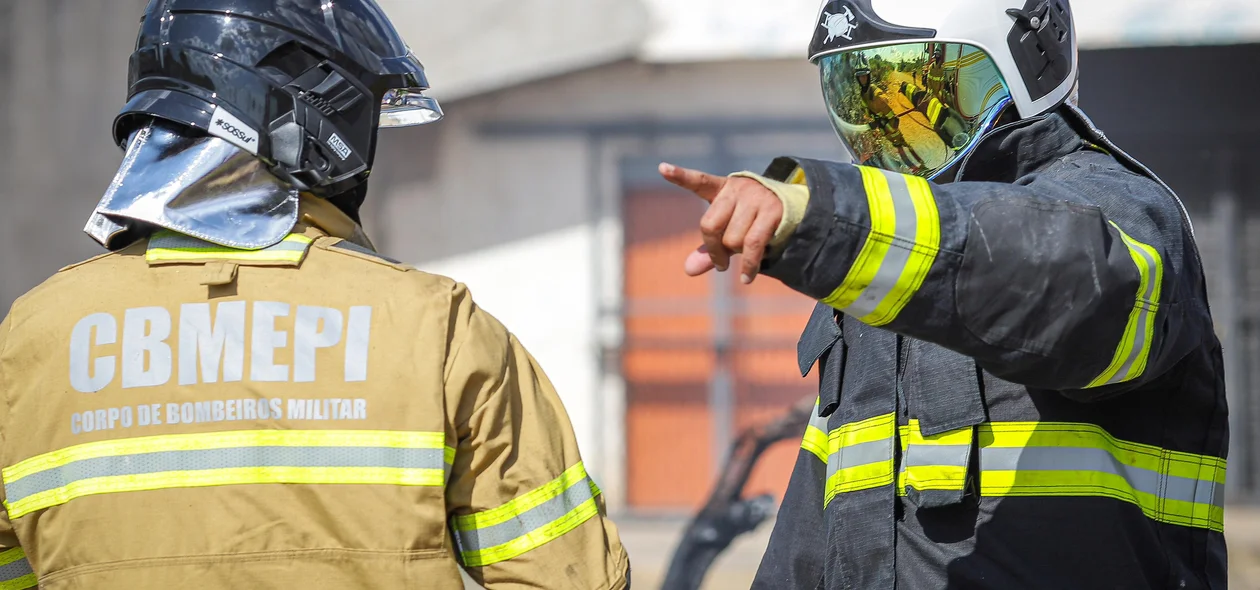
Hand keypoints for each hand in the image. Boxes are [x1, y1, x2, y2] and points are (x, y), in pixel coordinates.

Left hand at [659, 162, 783, 283]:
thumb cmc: (751, 221)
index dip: (680, 176)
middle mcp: (737, 189)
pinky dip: (748, 266)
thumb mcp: (728, 232)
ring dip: (737, 256)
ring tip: (745, 256)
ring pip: (733, 239)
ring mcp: (755, 198)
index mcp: (721, 189)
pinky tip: (746, 278)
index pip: (698, 181)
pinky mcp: (772, 211)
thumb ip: (708, 249)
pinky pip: (753, 246)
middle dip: (714, 249)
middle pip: (710, 226)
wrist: (791, 211)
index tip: (662, 168)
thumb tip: (689, 270)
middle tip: (720, 262)